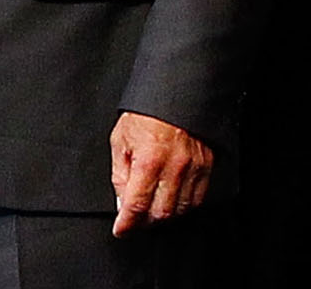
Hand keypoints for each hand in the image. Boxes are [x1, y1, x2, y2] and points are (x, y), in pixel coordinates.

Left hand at [110, 112, 211, 235]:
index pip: (137, 204)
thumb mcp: (120, 140)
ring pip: (181, 210)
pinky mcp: (207, 169)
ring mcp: (194, 170)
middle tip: (134, 222)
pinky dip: (183, 207)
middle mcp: (174, 168)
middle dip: (145, 223)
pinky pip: (197, 199)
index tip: (121, 230)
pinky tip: (171, 202)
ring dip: (164, 217)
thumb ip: (120, 173)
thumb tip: (121, 201)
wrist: (175, 97)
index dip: (127, 223)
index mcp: (149, 160)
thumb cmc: (144, 115)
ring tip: (150, 212)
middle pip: (161, 213)